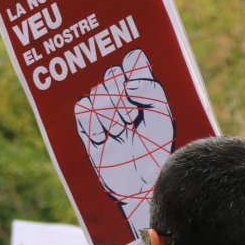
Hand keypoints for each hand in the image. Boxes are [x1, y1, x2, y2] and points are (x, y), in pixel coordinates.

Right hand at [74, 49, 174, 233]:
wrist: (143, 183)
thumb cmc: (156, 149)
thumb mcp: (161, 115)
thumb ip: (150, 90)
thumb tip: (127, 84)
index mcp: (142, 90)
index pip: (132, 61)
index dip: (133, 66)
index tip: (138, 85)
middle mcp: (120, 98)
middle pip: (111, 74)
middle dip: (121, 92)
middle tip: (132, 115)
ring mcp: (103, 114)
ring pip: (96, 92)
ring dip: (110, 109)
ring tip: (122, 129)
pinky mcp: (88, 131)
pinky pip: (83, 111)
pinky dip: (95, 122)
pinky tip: (107, 137)